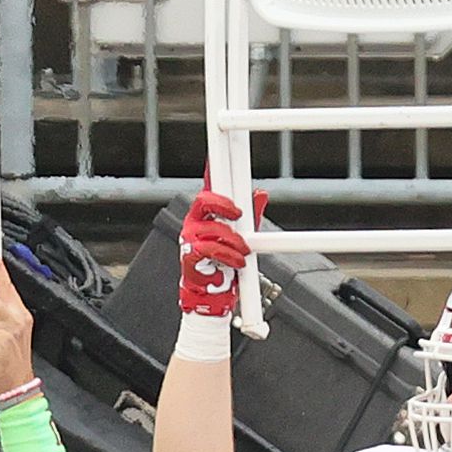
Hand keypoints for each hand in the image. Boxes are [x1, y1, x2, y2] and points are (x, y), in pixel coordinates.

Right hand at [177, 182, 261, 318]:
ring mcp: (190, 238)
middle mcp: (195, 222)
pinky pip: (210, 249)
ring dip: (234, 241)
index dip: (211, 171)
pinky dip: (228, 256)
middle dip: (224, 204)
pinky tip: (236, 261)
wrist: (212, 292)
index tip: (217, 159)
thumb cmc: (222, 262)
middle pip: (204, 200)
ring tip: (243, 251)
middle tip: (239, 213)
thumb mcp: (241, 233)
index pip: (207, 187)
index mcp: (204, 214)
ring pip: (214, 229)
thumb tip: (261, 194)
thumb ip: (251, 214)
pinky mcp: (190, 255)